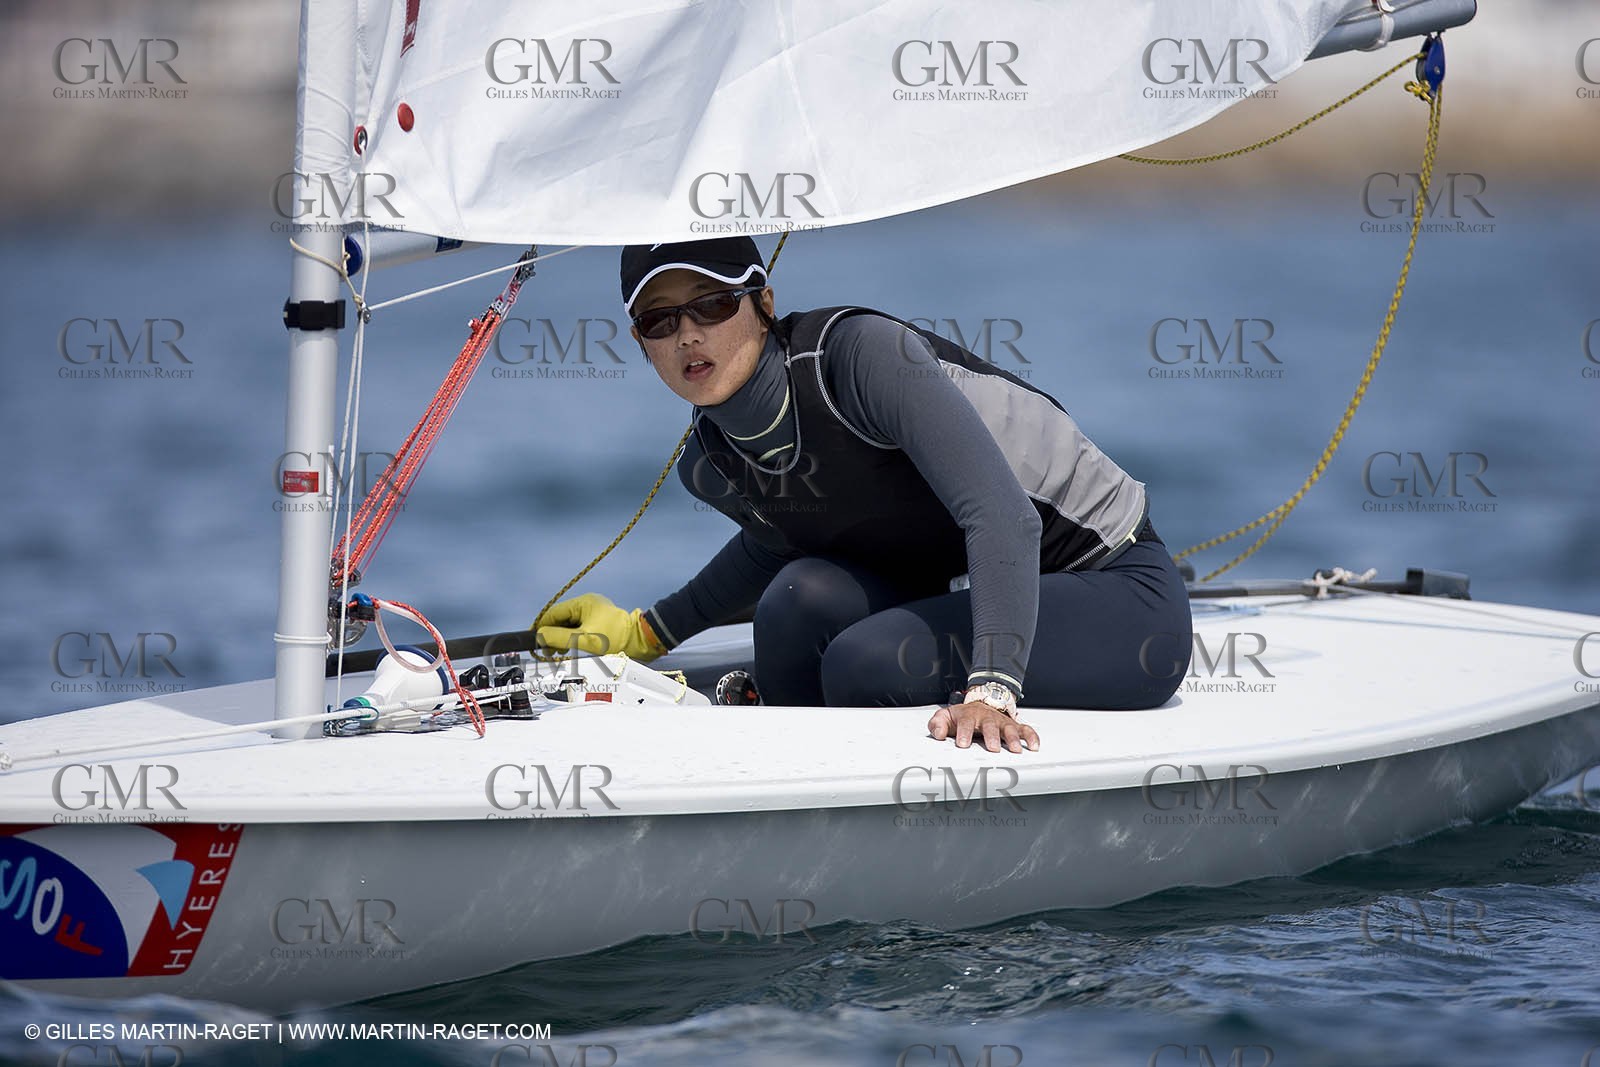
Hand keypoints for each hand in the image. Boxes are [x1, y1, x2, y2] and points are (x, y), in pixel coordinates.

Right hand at [533, 592, 665, 661]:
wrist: (640, 641)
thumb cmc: (615, 638)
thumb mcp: (583, 639)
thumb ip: (559, 637)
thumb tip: (539, 635)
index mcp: (582, 603)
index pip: (553, 613)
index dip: (542, 627)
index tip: (534, 640)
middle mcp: (587, 604)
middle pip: (561, 619)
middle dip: (553, 634)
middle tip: (549, 652)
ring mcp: (594, 613)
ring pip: (570, 625)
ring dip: (562, 638)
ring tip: (559, 653)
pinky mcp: (599, 622)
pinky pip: (579, 628)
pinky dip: (573, 638)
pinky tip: (571, 649)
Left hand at [927, 701, 1038, 753]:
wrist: (979, 705)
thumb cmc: (962, 716)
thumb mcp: (945, 717)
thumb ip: (937, 724)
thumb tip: (938, 734)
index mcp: (969, 715)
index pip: (966, 722)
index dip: (964, 732)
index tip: (963, 744)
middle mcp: (987, 717)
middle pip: (990, 725)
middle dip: (992, 736)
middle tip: (992, 748)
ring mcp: (1001, 721)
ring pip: (1009, 727)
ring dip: (1013, 738)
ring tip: (1015, 750)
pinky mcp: (1013, 726)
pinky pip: (1025, 729)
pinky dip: (1031, 737)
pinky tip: (1033, 746)